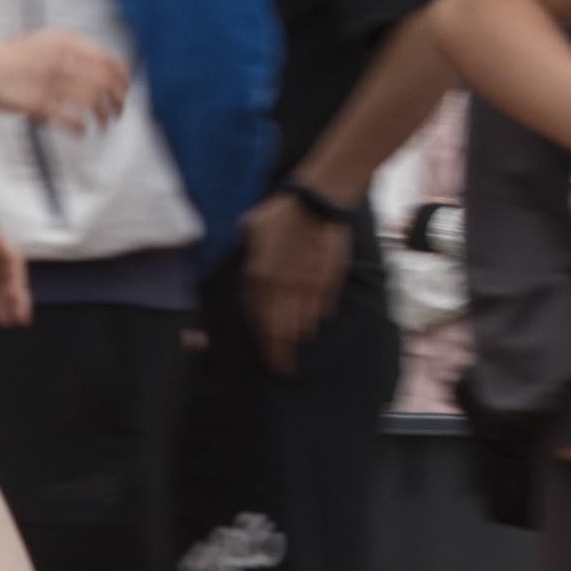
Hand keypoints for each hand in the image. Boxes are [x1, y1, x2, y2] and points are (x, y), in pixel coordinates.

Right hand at [0, 27, 125, 131]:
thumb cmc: (3, 58)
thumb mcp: (40, 42)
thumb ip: (66, 51)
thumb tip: (90, 67)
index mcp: (65, 42)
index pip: (108, 59)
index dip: (121, 77)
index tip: (123, 88)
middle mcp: (62, 59)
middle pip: (106, 82)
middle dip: (117, 100)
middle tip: (117, 110)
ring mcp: (51, 81)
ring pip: (94, 101)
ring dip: (103, 116)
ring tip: (103, 124)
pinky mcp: (40, 103)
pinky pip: (72, 119)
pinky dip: (81, 129)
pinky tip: (81, 132)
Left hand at [239, 180, 349, 368]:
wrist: (317, 202)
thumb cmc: (282, 212)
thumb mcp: (254, 227)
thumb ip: (248, 243)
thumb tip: (244, 242)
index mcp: (259, 277)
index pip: (259, 318)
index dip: (263, 340)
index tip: (266, 357)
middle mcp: (281, 288)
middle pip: (279, 327)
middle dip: (279, 350)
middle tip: (281, 367)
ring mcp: (305, 287)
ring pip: (301, 320)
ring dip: (296, 335)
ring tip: (294, 347)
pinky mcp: (326, 281)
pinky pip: (320, 305)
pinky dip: (315, 314)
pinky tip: (313, 323)